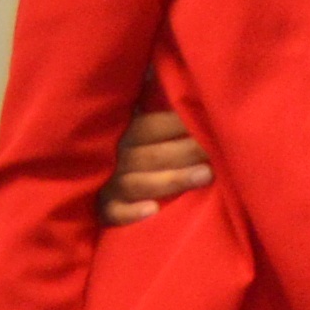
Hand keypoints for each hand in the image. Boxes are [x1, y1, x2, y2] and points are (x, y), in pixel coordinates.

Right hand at [99, 101, 210, 224]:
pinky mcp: (105, 210)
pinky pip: (115, 212)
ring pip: (138, 183)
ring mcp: (109, 185)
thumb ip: (165, 121)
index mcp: (126, 134)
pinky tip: (153, 210)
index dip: (182, 124)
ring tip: (205, 175)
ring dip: (172, 179)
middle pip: (153, 154)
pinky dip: (131, 212)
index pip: (152, 126)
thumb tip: (193, 97)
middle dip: (188, 151)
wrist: (90, 185)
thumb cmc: (140, 154)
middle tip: (218, 151)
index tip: (215, 123)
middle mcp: (116, 158)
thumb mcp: (144, 132)